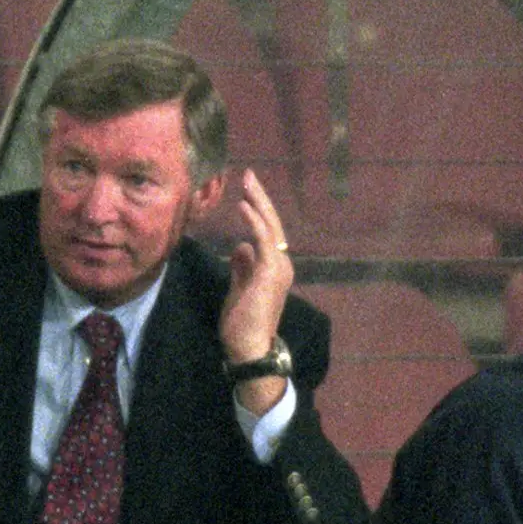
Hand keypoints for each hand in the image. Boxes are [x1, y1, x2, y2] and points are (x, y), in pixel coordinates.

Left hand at [218, 169, 294, 413]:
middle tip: (248, 175)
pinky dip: (254, 220)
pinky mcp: (270, 271)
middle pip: (272, 224)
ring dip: (257, 202)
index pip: (268, 233)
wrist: (250, 348)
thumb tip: (241, 246)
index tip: (246, 192)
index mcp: (275, 268)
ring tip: (247, 181)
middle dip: (259, 198)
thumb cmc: (243, 325)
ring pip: (270, 227)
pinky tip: (244, 205)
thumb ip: (242, 268)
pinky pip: (263, 239)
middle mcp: (282, 264)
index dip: (258, 210)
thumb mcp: (239, 289)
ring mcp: (279, 267)